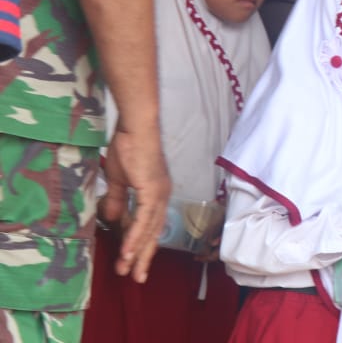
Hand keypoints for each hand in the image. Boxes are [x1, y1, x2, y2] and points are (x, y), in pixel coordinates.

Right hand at [99, 126, 170, 282]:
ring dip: (137, 251)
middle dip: (143, 256)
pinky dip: (135, 235)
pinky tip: (128, 250)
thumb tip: (113, 219)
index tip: (134, 264)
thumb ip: (118, 200)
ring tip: (128, 270)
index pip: (150, 226)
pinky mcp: (152, 190)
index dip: (142, 246)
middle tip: (136, 277)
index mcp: (156, 194)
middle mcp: (162, 197)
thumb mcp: (120, 179)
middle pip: (153, 233)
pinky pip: (143, 218)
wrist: (136, 128)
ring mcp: (159, 194)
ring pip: (149, 229)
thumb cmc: (128, 148)